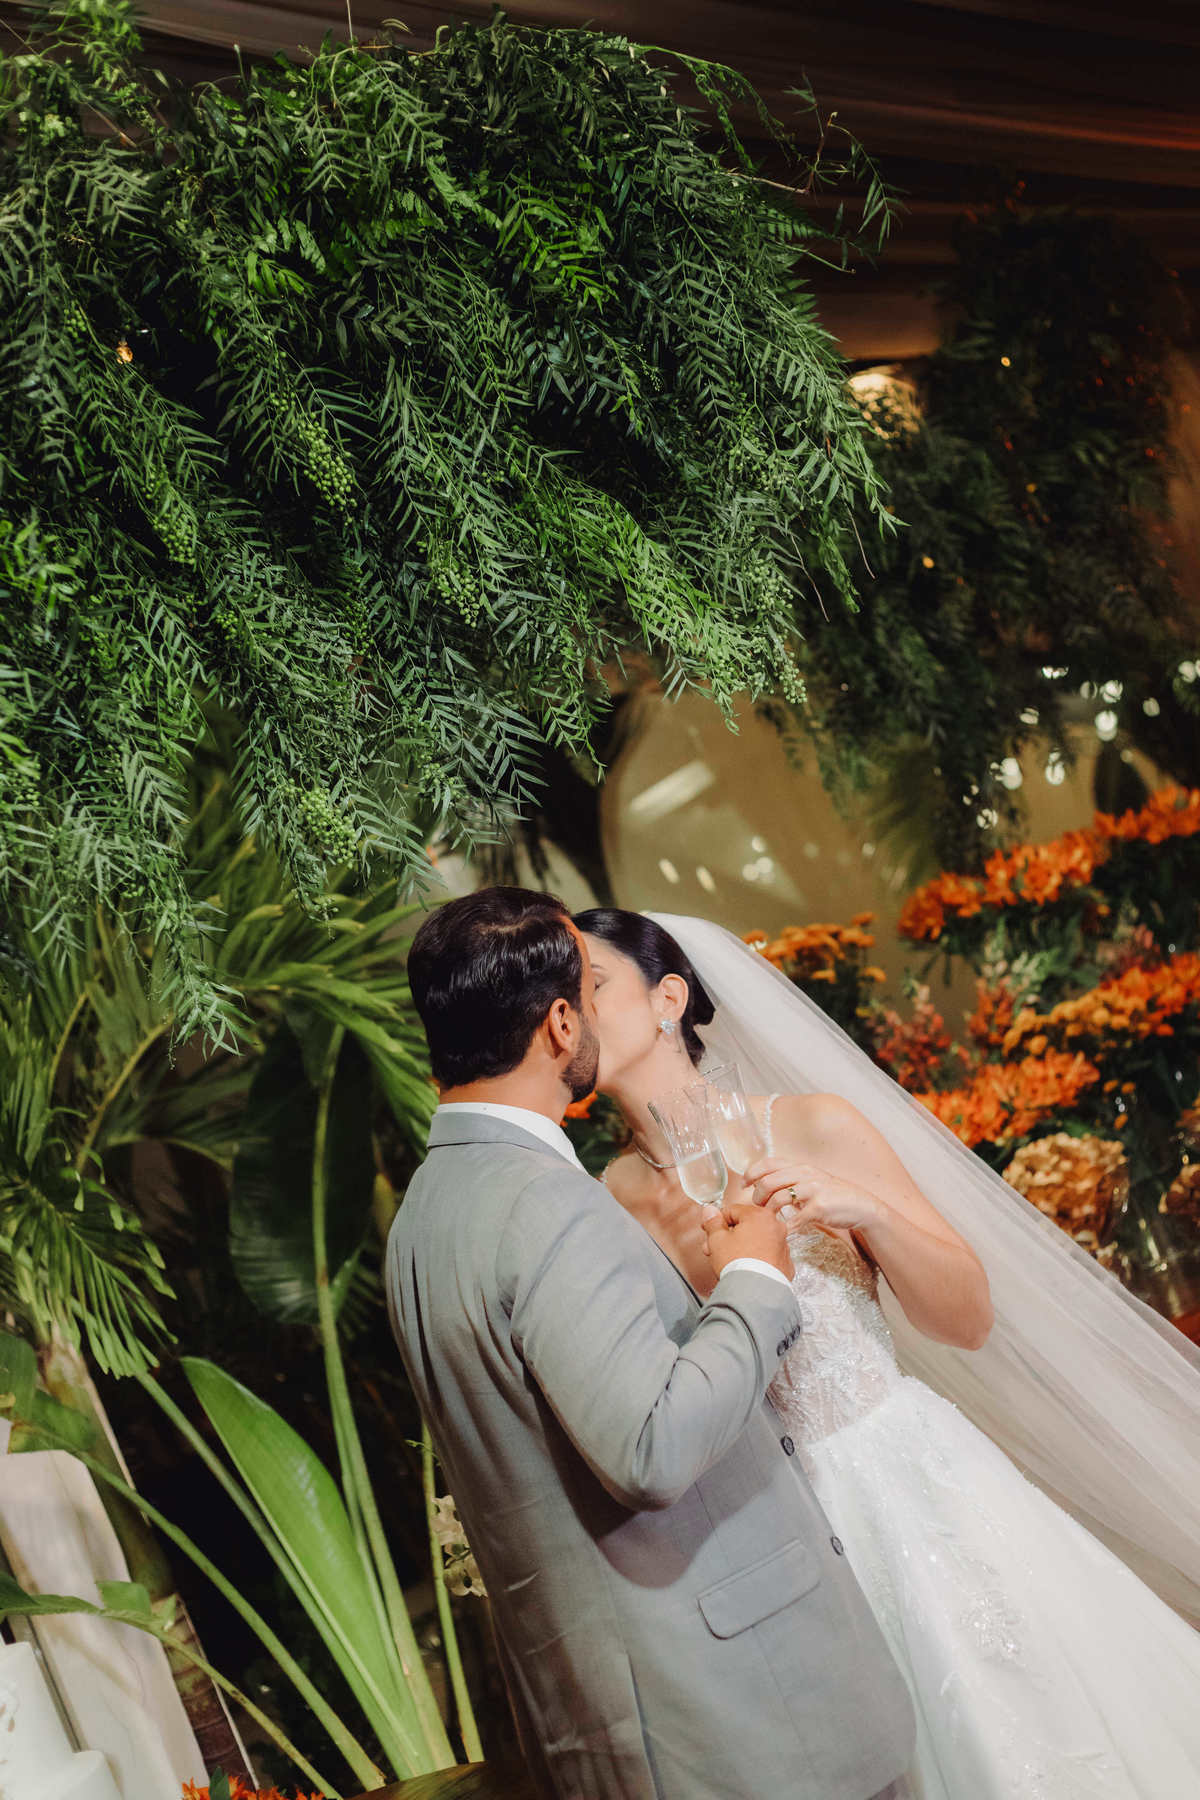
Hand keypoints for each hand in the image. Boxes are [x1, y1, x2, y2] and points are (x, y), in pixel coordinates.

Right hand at [700, 1201, 791, 1279]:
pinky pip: (767, 1256)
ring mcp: (783, 1247)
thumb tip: (710, 1211)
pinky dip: (757, 1260)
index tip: (709, 1229)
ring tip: (727, 1261)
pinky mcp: (785, 1265)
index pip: (732, 1211)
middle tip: (714, 1248)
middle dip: (727, 1236)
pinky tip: (745, 1269)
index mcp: (759, 1216)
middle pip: (746, 1226)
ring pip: (757, 1241)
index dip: (717, 1221)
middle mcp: (776, 1228)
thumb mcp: (717, 1240)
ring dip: (742, 1247)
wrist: (755, 1293)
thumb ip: (713, 1222)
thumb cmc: (738, 1264)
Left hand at [742, 1155, 883, 1236]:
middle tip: (757, 1206)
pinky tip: (786, 1230)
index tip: (744, 1185)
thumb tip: (764, 1186)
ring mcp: (813, 1190)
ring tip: (769, 1218)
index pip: (769, 1163)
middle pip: (769, 1181)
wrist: (861, 1206)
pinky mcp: (820, 1207)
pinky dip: (787, 1226)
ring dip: (769, 1211)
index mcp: (800, 1167)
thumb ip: (791, 1181)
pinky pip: (795, 1218)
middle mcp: (805, 1174)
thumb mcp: (811, 1181)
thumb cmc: (832, 1195)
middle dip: (757, 1196)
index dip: (752, 1173)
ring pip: (779, 1198)